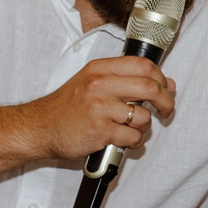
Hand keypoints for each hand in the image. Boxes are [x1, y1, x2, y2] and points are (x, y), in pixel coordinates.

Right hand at [37, 55, 175, 160]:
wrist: (39, 127)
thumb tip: (167, 83)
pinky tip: (122, 139)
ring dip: (145, 127)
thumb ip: (126, 80)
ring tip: (132, 128)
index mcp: (99, 69)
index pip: (143, 65)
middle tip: (166, 110)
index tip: (166, 88)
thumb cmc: (67, 107)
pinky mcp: (100, 131)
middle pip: (150, 87)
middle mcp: (99, 85)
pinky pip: (133, 136)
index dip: (161, 78)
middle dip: (166, 102)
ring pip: (144, 116)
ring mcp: (100, 108)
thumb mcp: (91, 82)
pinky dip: (134, 142)